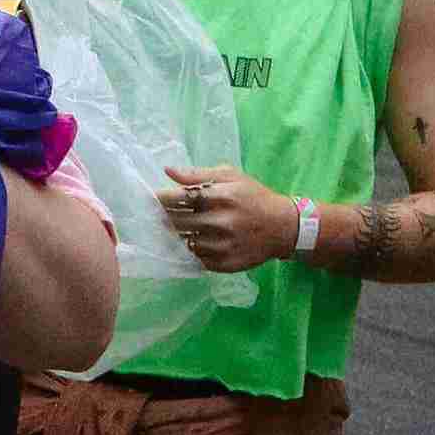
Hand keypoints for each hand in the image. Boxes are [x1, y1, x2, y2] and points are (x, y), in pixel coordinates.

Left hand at [158, 166, 299, 275]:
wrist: (284, 228)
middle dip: (161, 217)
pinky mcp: (224, 263)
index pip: (181, 198)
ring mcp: (224, 246)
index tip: (150, 198)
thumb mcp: (231, 177)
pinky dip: (186, 250)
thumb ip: (198, 174)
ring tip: (166, 228)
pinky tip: (183, 242)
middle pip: (177, 221)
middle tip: (152, 214)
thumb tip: (167, 171)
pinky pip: (194, 258)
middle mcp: (223, 222)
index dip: (161, 198)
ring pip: (183, 241)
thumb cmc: (254, 196)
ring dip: (171, 235)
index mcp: (223, 197)